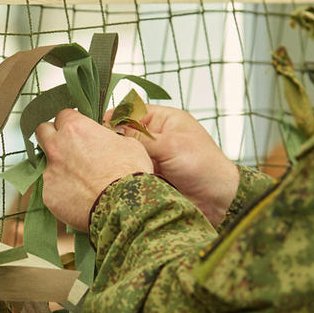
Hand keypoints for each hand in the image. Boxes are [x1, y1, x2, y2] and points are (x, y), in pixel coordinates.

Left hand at [36, 109, 152, 231]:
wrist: (124, 206)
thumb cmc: (129, 174)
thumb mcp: (128, 144)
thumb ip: (109, 137)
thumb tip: (107, 139)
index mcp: (76, 128)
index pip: (63, 115)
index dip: (71, 122)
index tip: (78, 130)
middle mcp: (57, 147)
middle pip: (42, 132)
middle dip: (52, 136)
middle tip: (67, 147)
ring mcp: (50, 172)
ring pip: (47, 164)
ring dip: (59, 168)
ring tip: (80, 180)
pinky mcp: (48, 195)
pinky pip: (51, 189)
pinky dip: (62, 192)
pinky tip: (79, 197)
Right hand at [106, 105, 238, 226]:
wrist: (217, 201)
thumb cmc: (203, 165)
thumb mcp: (170, 145)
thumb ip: (140, 137)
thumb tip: (112, 129)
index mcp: (164, 120)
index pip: (132, 112)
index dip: (115, 117)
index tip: (98, 125)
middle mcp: (156, 137)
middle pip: (125, 134)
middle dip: (113, 140)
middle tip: (97, 147)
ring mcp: (151, 158)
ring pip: (125, 154)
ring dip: (118, 159)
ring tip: (102, 164)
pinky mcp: (149, 177)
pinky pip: (130, 172)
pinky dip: (122, 175)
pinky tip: (112, 178)